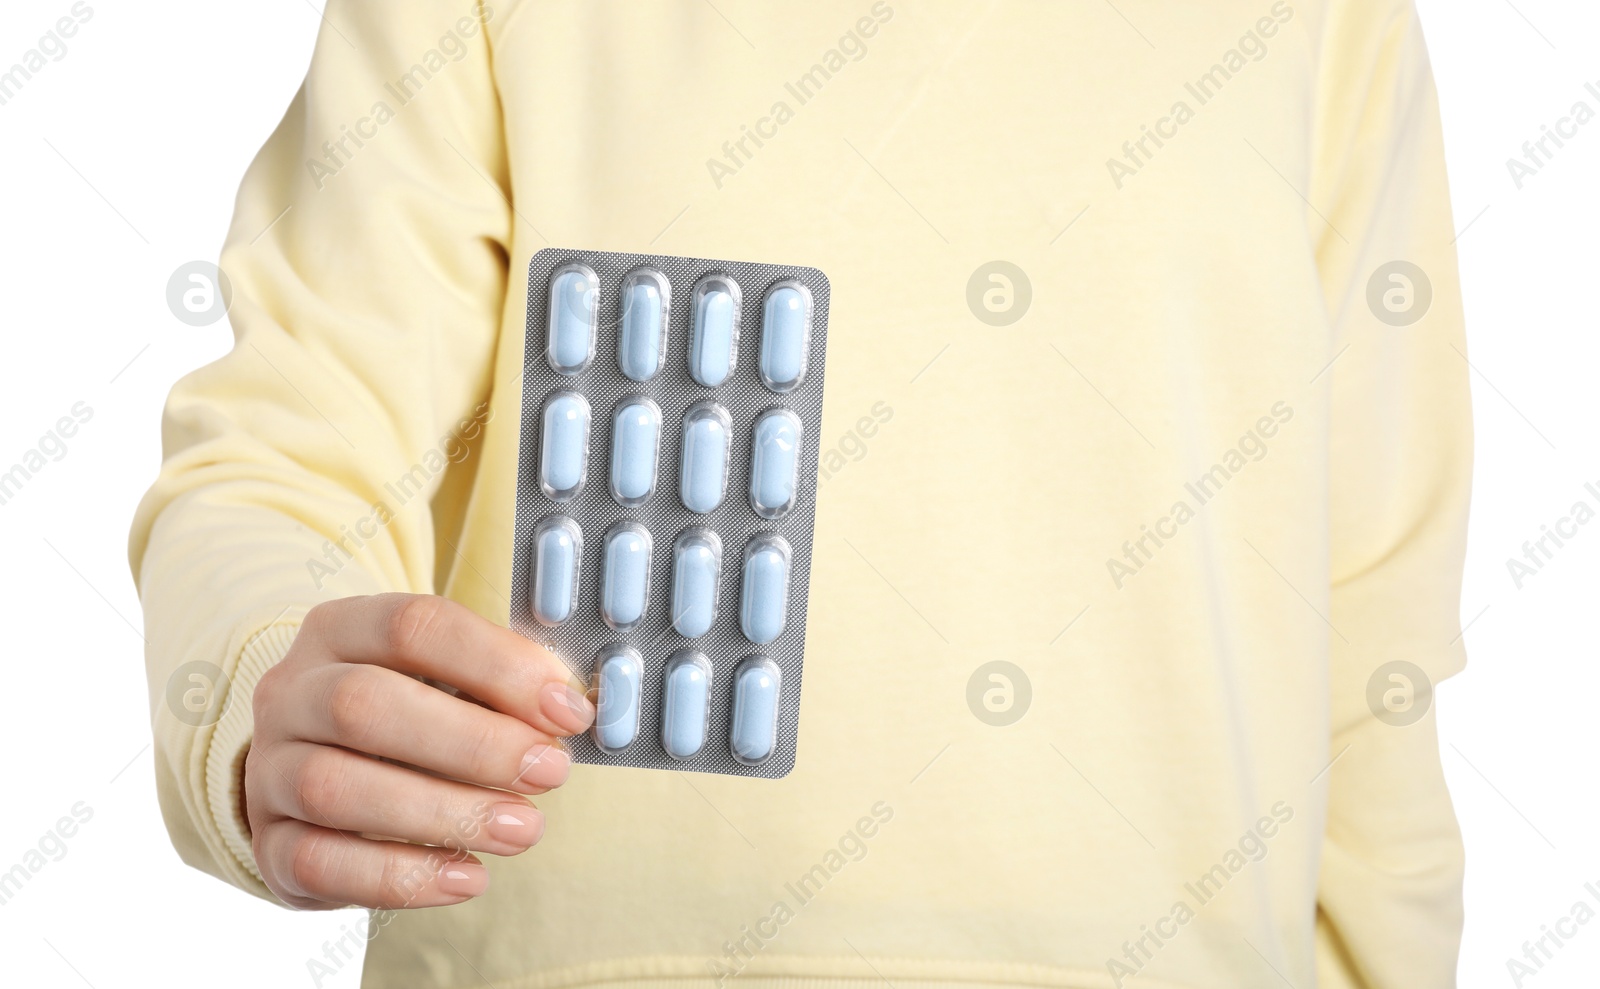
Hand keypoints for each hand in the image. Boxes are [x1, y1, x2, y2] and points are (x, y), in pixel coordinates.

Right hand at [243, 593, 592, 909]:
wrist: (310, 767)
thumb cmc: (405, 714)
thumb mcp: (446, 679)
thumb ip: (501, 684)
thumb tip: (569, 710)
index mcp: (341, 629)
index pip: (413, 626)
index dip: (498, 665)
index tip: (567, 711)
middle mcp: (291, 692)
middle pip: (364, 705)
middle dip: (472, 744)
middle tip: (548, 774)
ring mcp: (269, 768)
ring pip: (335, 787)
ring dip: (442, 813)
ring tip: (522, 830)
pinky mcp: (268, 843)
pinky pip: (317, 862)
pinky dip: (400, 876)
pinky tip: (467, 877)